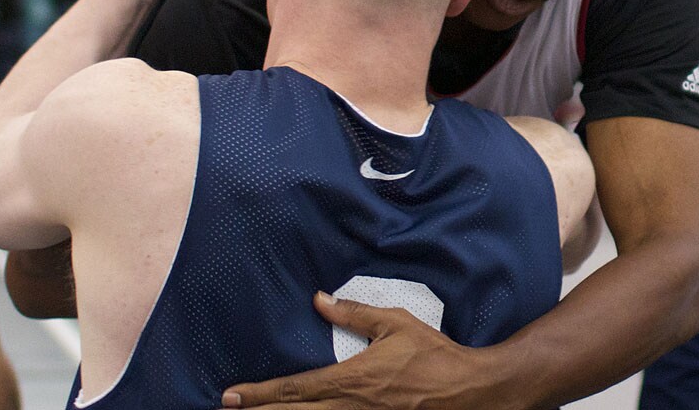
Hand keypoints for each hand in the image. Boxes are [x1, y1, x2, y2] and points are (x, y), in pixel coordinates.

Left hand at [221, 292, 491, 409]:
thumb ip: (354, 313)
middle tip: (229, 408)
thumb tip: (318, 300)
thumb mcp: (394, 323)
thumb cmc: (432, 354)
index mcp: (352, 379)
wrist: (469, 390)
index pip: (297, 388)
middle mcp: (352, 407)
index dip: (262, 393)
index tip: (232, 395)